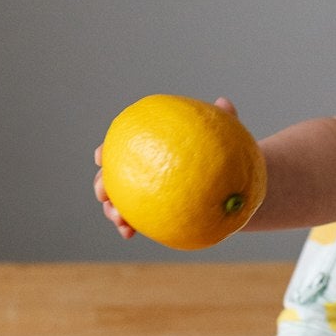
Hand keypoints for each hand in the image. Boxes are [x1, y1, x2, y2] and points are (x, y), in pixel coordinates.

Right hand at [92, 96, 238, 240]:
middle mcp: (145, 170)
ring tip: (117, 219)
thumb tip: (223, 102)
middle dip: (102, 185)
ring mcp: (148, 194)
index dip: (106, 151)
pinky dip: (127, 227)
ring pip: (119, 202)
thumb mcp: (225, 138)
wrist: (234, 189)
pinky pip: (135, 221)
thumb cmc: (225, 157)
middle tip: (103, 193)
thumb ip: (224, 118)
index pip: (122, 146)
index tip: (100, 156)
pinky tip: (128, 233)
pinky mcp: (154, 214)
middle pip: (113, 176)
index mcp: (152, 147)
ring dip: (111, 211)